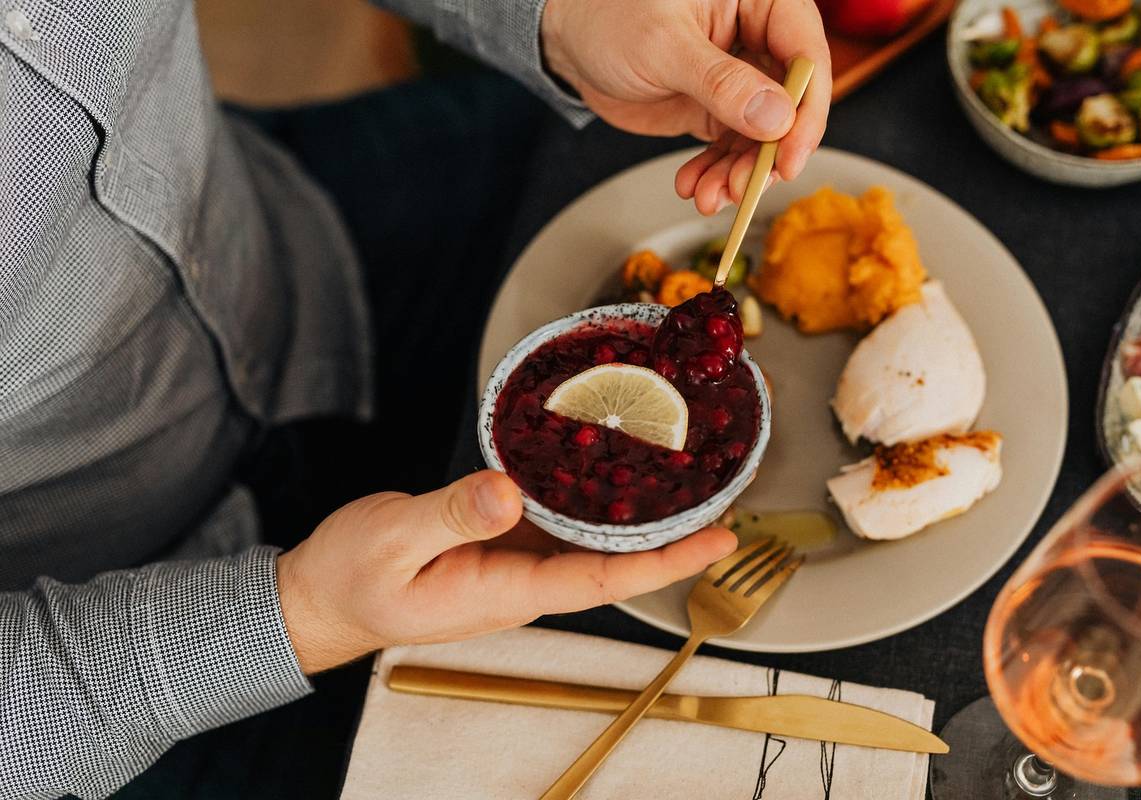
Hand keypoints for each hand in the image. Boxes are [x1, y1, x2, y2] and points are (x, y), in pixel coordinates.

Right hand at [275, 470, 736, 673]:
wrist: (320, 597)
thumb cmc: (350, 578)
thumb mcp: (393, 541)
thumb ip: (450, 514)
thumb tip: (509, 488)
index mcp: (505, 592)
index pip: (603, 579)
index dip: (666, 560)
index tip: (719, 539)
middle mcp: (522, 581)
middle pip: (614, 560)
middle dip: (672, 534)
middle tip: (726, 494)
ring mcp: (513, 563)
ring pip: (590, 538)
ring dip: (639, 513)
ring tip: (688, 474)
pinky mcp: (499, 542)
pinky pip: (558, 521)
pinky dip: (589, 495)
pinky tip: (607, 464)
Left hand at [541, 0, 831, 214]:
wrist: (569, 42)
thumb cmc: (609, 17)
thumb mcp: (664, 47)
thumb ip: (721, 82)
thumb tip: (776, 117)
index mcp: (760, 1)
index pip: (806, 55)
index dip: (806, 111)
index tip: (790, 156)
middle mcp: (757, 38)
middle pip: (790, 104)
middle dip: (767, 154)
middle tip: (743, 187)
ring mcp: (739, 79)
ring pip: (761, 135)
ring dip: (739, 173)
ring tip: (709, 195)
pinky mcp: (716, 110)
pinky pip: (731, 149)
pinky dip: (716, 175)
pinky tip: (694, 186)